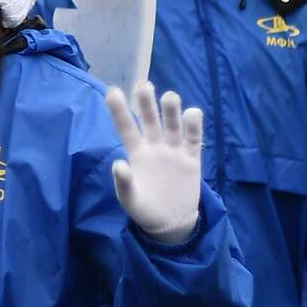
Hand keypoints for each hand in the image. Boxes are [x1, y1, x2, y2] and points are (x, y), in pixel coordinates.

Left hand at [106, 82, 202, 243]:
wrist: (170, 222)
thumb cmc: (144, 209)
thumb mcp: (129, 199)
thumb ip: (124, 183)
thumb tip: (119, 164)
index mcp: (136, 153)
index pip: (126, 127)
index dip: (119, 110)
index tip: (112, 90)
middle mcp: (154, 147)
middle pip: (149, 120)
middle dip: (146, 103)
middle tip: (143, 84)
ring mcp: (173, 151)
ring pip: (172, 125)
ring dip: (171, 111)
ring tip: (169, 96)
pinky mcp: (191, 159)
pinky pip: (193, 139)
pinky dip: (194, 126)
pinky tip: (193, 113)